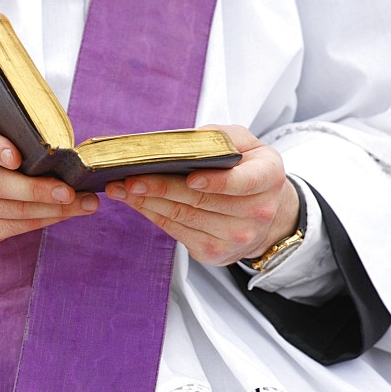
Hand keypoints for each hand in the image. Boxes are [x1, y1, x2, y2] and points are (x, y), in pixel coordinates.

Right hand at [0, 115, 98, 248]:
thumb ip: (2, 132)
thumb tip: (53, 146)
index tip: (17, 156)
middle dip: (39, 189)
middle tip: (70, 190)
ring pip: (13, 211)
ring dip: (54, 209)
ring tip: (83, 203)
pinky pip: (17, 228)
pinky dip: (45, 220)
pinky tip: (65, 213)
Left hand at [104, 125, 298, 265]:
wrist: (267, 214)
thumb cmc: (249, 170)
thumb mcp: (247, 145)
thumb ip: (220, 138)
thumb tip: (179, 144)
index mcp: (269, 177)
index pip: (242, 182)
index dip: (216, 182)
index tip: (190, 177)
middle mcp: (257, 212)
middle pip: (201, 200)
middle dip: (161, 188)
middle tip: (130, 178)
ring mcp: (236, 236)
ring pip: (183, 216)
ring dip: (147, 202)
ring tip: (121, 188)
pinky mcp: (215, 252)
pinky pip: (176, 231)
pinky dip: (152, 214)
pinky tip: (135, 201)